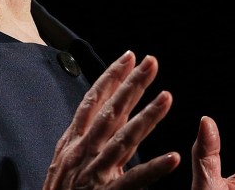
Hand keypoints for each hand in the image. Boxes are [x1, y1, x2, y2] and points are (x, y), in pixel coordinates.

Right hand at [42, 51, 181, 189]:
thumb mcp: (61, 165)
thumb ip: (78, 142)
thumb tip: (90, 119)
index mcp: (73, 143)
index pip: (93, 102)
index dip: (111, 78)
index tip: (129, 56)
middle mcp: (82, 152)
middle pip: (110, 112)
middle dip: (132, 85)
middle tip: (152, 62)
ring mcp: (94, 173)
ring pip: (124, 139)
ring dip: (147, 117)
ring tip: (168, 97)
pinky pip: (134, 180)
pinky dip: (153, 169)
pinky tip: (173, 158)